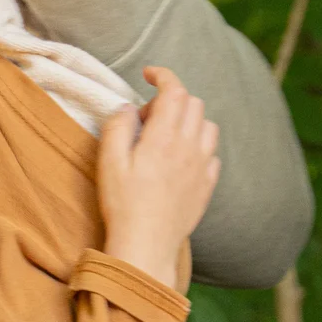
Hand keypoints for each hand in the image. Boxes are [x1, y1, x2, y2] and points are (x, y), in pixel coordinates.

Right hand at [96, 69, 219, 285]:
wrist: (147, 246)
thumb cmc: (123, 205)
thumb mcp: (109, 162)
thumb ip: (117, 126)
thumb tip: (127, 108)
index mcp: (164, 137)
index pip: (174, 90)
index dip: (163, 75)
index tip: (148, 74)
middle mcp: (189, 148)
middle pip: (193, 103)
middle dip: (171, 100)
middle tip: (147, 119)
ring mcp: (202, 167)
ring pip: (207, 126)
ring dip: (189, 121)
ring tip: (165, 137)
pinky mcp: (207, 186)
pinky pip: (212, 154)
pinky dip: (199, 146)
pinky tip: (180, 160)